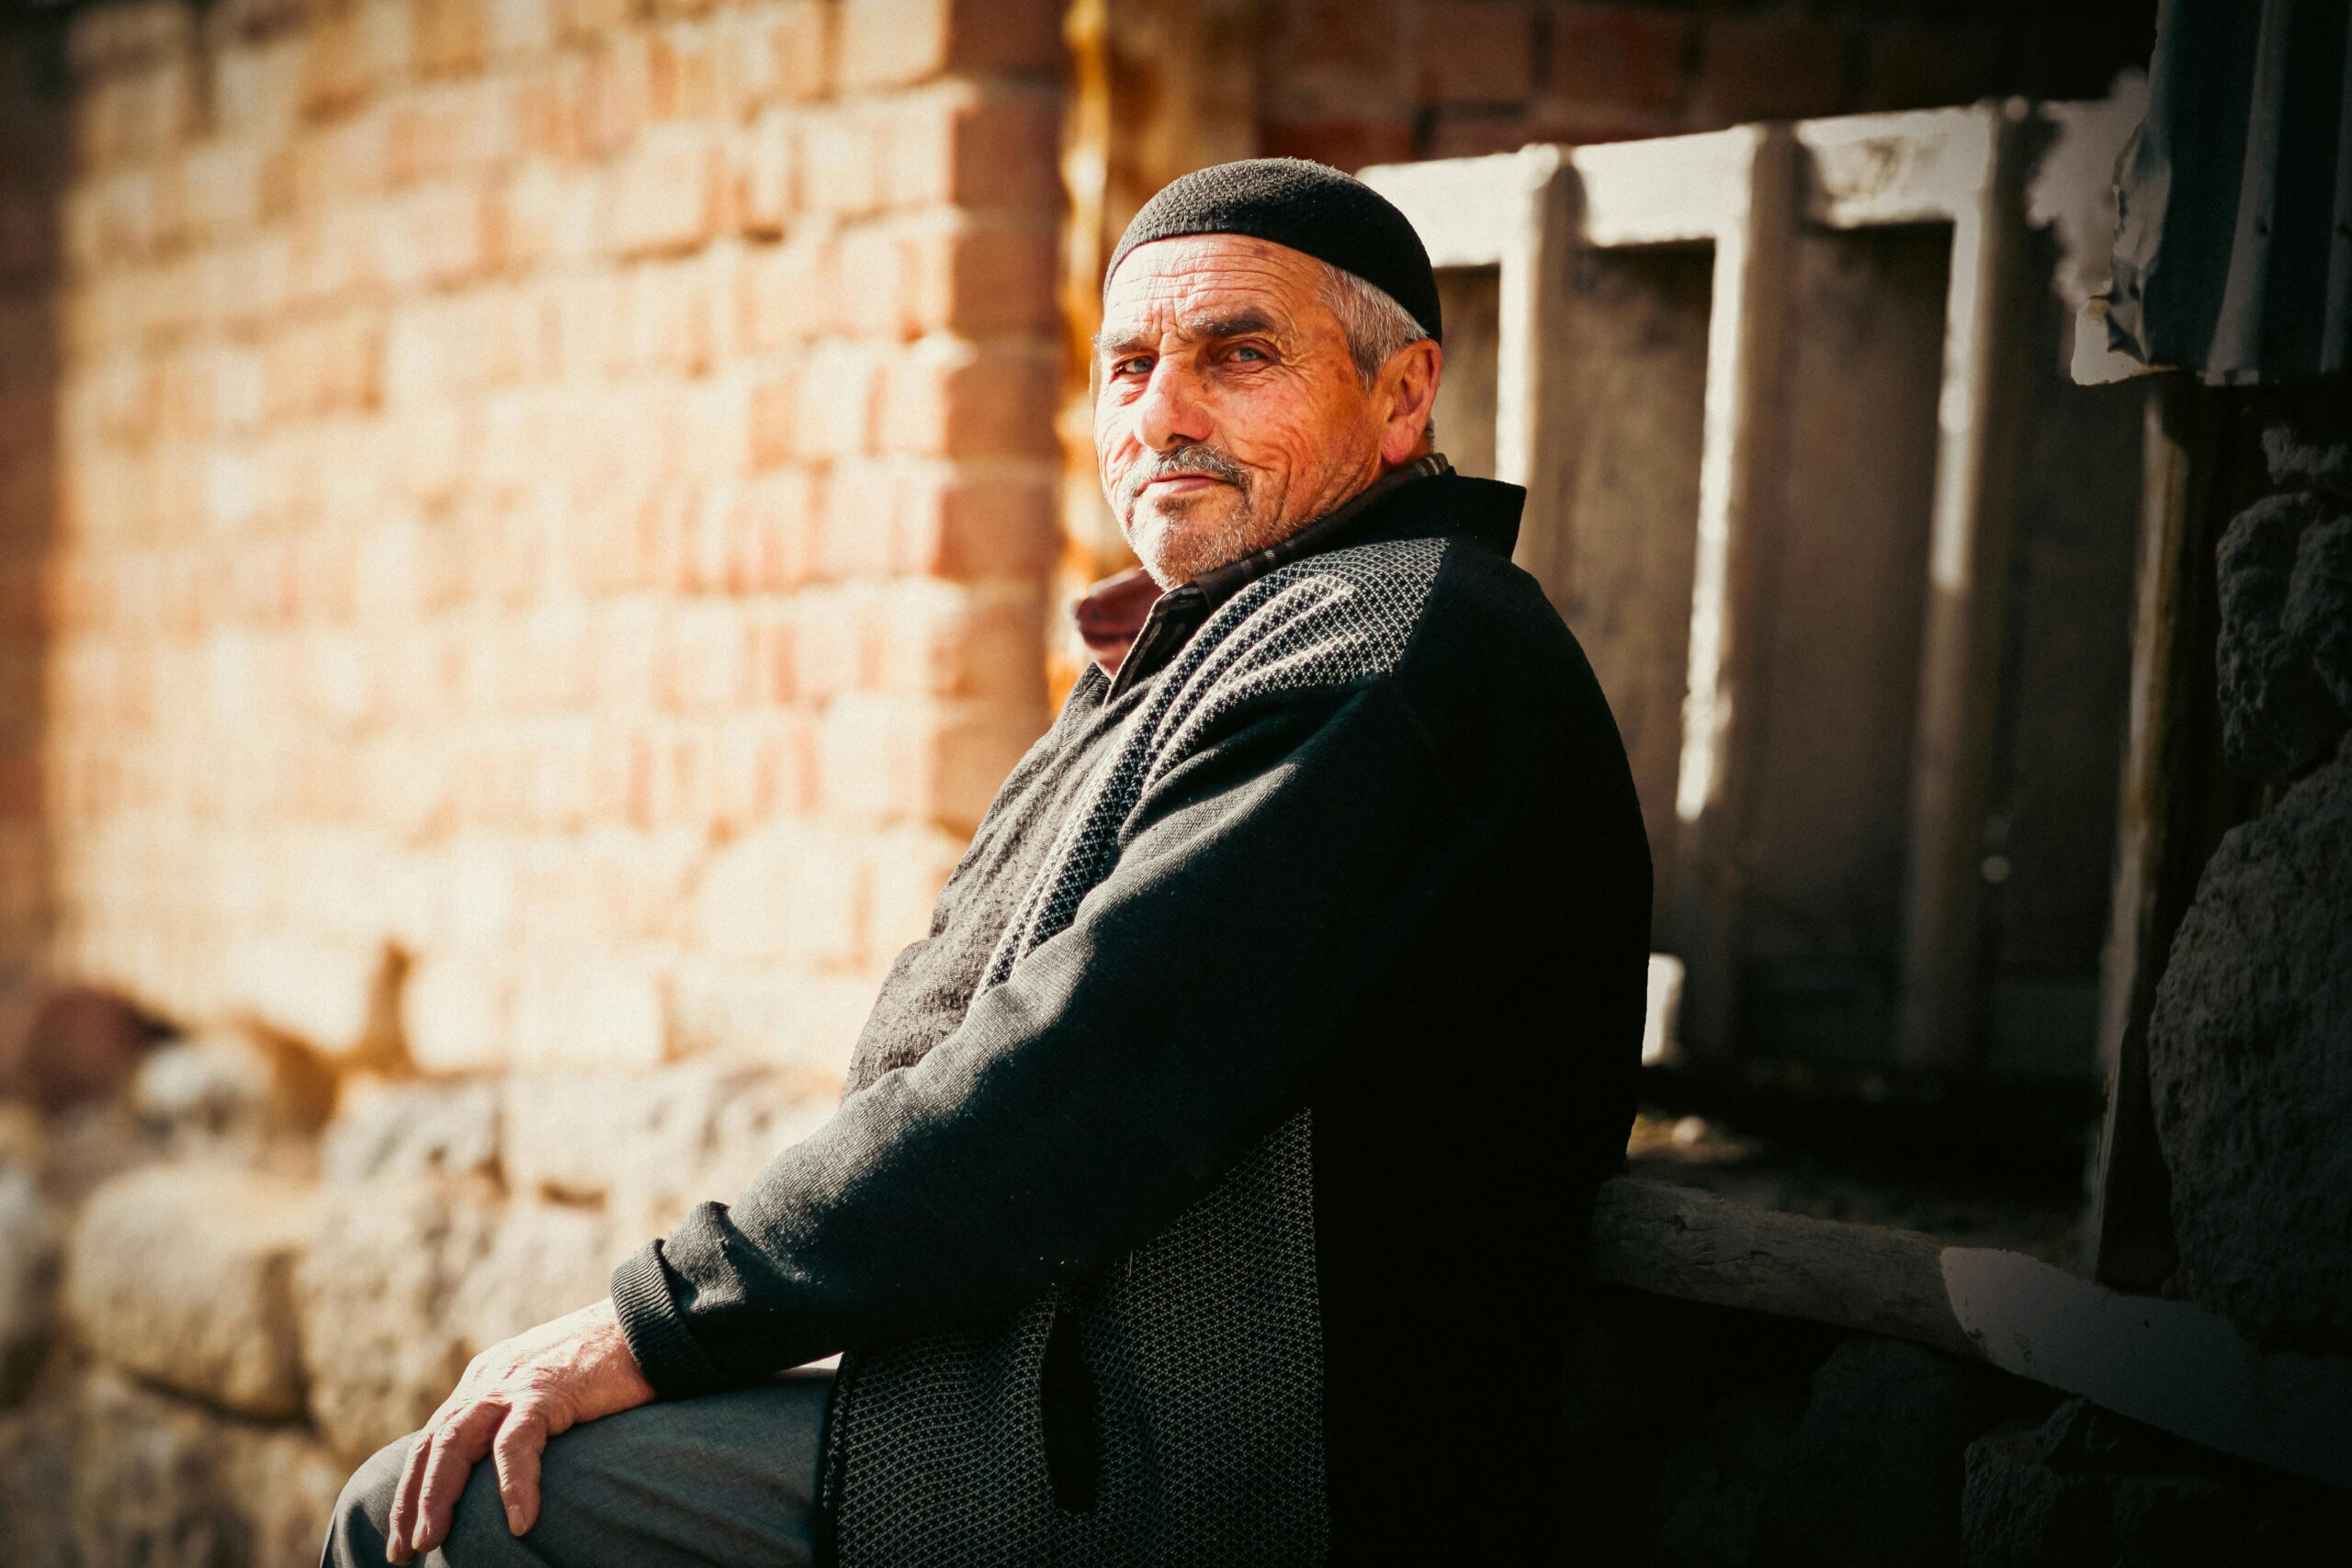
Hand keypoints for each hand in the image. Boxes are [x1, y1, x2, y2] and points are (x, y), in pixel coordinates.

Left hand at [385, 1297, 655, 1562]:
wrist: (648, 1321)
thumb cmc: (611, 1364)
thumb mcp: (550, 1391)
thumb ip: (523, 1419)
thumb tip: (514, 1469)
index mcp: (486, 1382)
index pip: (434, 1439)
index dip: (415, 1488)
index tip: (406, 1533)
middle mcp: (488, 1381)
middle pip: (431, 1445)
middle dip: (412, 1500)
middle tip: (404, 1552)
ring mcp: (514, 1384)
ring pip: (454, 1443)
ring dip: (437, 1495)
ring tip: (431, 1541)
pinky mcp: (546, 1391)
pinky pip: (516, 1443)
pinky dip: (514, 1484)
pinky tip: (520, 1522)